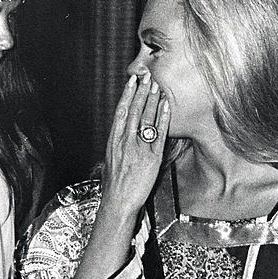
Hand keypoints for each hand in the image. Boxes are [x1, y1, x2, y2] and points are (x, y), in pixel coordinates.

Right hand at [100, 72, 170, 216]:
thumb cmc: (114, 186)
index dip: (127, 95)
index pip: (121, 112)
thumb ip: (118, 147)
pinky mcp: (152, 158)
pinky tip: (166, 106)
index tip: (131, 82)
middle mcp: (125, 142)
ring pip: (145, 119)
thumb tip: (122, 137)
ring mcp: (139, 149)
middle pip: (134, 111)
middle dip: (141, 92)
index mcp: (114, 142)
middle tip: (147, 76)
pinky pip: (158, 134)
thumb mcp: (111, 162)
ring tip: (157, 85)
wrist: (118, 202)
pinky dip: (162, 118)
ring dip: (152, 100)